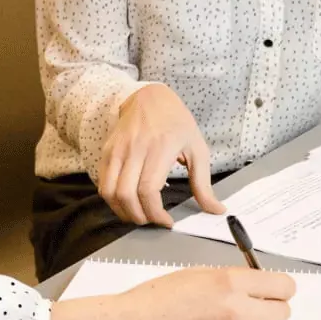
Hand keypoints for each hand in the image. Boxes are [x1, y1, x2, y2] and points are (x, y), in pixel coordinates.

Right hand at [50, 267, 294, 319]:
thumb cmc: (158, 297)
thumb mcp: (199, 274)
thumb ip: (233, 279)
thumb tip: (259, 285)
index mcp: (230, 282)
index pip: (283, 287)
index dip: (280, 288)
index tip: (274, 290)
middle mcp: (236, 310)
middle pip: (283, 313)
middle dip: (272, 308)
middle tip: (256, 307)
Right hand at [97, 84, 225, 226]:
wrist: (150, 97)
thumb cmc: (176, 123)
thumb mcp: (197, 149)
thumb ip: (204, 184)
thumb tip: (216, 210)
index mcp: (161, 148)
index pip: (148, 189)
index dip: (155, 213)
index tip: (166, 221)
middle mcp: (135, 148)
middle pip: (126, 195)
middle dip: (139, 217)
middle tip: (152, 221)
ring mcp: (118, 150)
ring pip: (110, 192)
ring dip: (122, 211)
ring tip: (139, 215)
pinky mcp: (107, 151)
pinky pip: (103, 184)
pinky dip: (113, 200)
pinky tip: (127, 202)